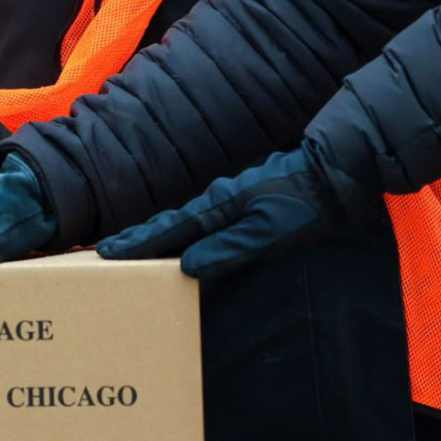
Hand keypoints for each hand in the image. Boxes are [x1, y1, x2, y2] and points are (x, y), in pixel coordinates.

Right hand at [96, 146, 342, 277]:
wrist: (334, 175)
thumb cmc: (304, 205)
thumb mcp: (268, 231)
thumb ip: (227, 248)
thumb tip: (185, 266)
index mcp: (218, 206)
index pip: (168, 229)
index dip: (137, 244)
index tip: (106, 253)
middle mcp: (218, 200)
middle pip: (169, 222)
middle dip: (138, 238)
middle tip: (106, 252)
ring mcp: (231, 198)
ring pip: (185, 220)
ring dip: (158, 235)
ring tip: (136, 249)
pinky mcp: (246, 202)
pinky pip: (203, 220)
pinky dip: (184, 230)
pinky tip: (186, 240)